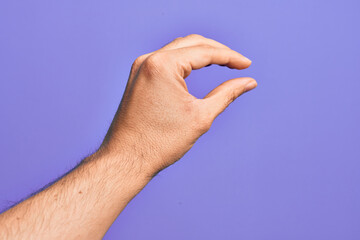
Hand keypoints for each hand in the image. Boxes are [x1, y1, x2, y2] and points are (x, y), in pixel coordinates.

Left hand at [101, 34, 256, 175]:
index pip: (204, 52)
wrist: (126, 159)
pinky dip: (185, 62)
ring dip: (201, 54)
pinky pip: (166, 60)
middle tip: (238, 63)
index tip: (247, 65)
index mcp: (162, 65)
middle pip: (191, 44)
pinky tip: (198, 68)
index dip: (230, 57)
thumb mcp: (201, 116)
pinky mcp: (138, 76)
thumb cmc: (160, 143)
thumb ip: (227, 94)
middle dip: (217, 51)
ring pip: (178, 49)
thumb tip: (249, 82)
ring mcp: (140, 67)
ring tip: (223, 63)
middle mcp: (148, 60)